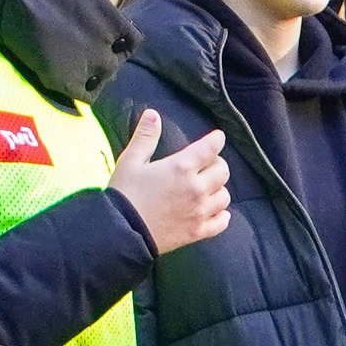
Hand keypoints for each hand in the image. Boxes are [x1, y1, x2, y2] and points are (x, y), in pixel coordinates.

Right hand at [110, 109, 231, 252]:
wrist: (120, 232)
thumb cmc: (124, 194)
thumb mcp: (131, 161)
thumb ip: (145, 137)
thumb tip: (153, 114)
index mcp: (182, 167)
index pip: (211, 148)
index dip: (217, 140)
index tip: (217, 137)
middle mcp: (196, 188)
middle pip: (223, 171)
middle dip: (217, 164)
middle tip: (207, 165)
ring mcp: (199, 211)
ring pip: (224, 196)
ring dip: (218, 189)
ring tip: (207, 188)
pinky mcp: (197, 231)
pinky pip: (221, 222)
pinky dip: (222, 216)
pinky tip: (216, 212)